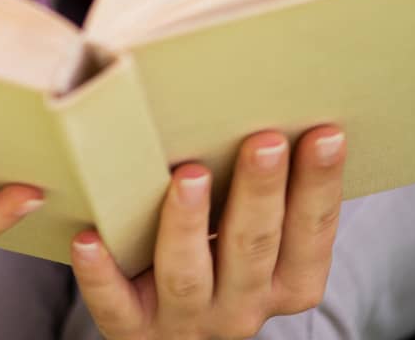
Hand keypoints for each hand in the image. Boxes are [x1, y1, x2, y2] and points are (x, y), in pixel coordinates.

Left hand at [70, 125, 345, 339]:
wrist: (176, 337)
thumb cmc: (222, 258)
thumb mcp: (259, 240)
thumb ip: (269, 193)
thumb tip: (275, 98)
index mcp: (284, 283)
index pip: (311, 237)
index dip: (320, 187)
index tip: (326, 133)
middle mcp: (241, 307)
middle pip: (252, 248)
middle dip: (260, 193)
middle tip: (265, 140)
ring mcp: (186, 320)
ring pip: (187, 274)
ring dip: (187, 225)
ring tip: (189, 176)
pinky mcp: (132, 329)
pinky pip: (115, 304)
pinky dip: (101, 275)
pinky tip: (89, 239)